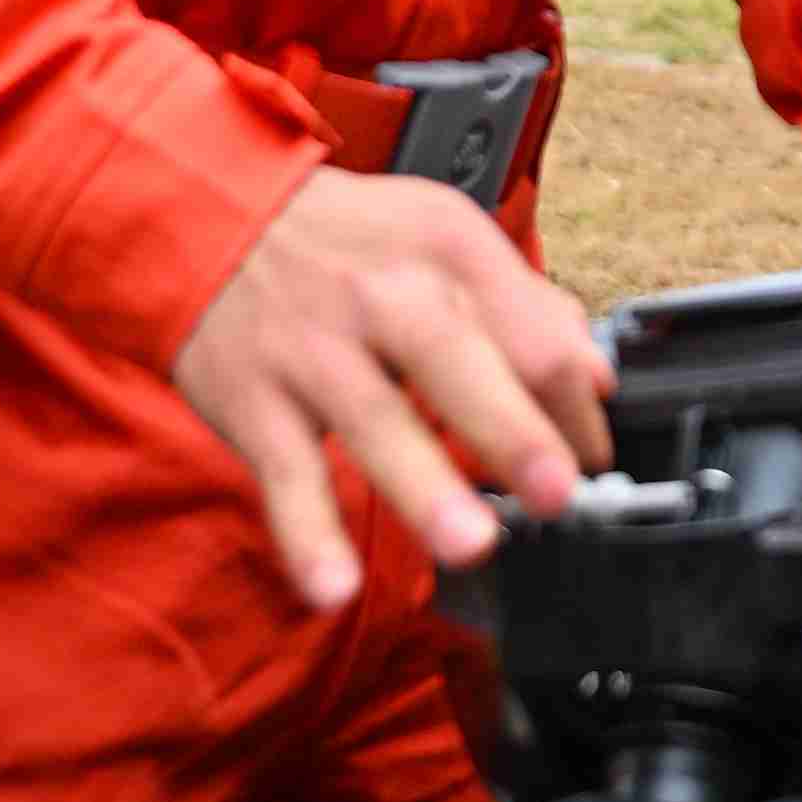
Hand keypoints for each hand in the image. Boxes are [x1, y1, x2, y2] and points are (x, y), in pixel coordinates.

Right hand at [170, 167, 610, 613]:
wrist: (205, 214)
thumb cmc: (345, 243)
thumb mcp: (440, 236)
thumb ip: (523, 306)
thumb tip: (596, 379)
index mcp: (444, 248)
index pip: (529, 330)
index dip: (572, 403)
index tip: (591, 458)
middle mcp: (380, 292)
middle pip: (454, 359)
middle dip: (511, 429)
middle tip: (556, 492)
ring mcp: (311, 349)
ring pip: (372, 418)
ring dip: (423, 486)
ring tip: (471, 543)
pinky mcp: (252, 400)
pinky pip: (285, 474)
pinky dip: (306, 534)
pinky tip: (332, 586)